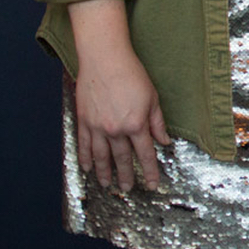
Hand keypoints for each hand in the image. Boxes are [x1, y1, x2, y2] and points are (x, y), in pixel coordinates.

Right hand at [74, 48, 170, 190]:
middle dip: (126, 177)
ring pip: (101, 157)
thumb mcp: (153, 97)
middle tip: (128, 189)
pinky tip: (87, 168)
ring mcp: (97, 127)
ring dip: (104, 173)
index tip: (152, 184)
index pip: (145, 154)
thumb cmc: (132, 75)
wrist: (105, 60)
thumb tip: (164, 141)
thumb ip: (157, 122)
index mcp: (136, 124)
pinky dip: (85, 159)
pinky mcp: (84, 121)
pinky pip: (83, 145)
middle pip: (121, 159)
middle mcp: (115, 130)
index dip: (149, 171)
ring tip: (106, 185)